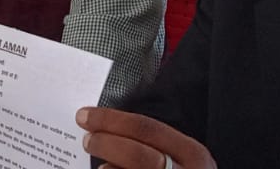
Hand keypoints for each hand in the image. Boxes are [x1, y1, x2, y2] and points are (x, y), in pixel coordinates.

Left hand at [77, 107, 216, 168]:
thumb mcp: (184, 159)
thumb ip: (157, 146)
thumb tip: (110, 130)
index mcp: (193, 155)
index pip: (146, 129)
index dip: (111, 120)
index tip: (87, 115)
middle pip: (135, 154)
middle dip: (104, 142)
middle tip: (87, 138)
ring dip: (105, 168)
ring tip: (98, 162)